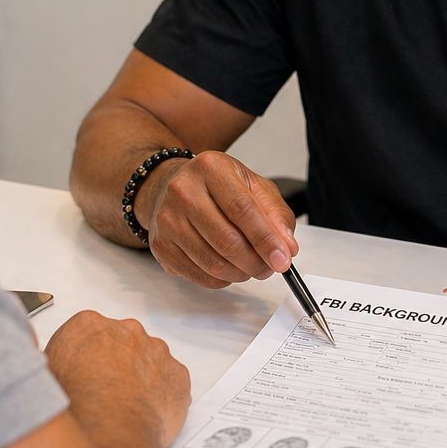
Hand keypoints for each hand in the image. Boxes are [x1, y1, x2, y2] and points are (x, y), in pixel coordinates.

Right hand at [45, 310, 190, 447]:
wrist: (109, 431)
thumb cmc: (78, 407)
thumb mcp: (46, 378)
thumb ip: (56, 362)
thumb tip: (54, 367)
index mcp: (88, 325)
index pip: (89, 331)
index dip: (87, 355)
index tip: (87, 370)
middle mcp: (125, 330)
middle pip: (122, 340)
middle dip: (117, 361)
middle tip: (106, 390)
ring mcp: (156, 350)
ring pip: (150, 358)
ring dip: (141, 376)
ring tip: (126, 405)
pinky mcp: (177, 373)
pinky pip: (171, 380)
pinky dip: (162, 394)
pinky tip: (146, 411)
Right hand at [136, 150, 298, 288]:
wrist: (170, 185)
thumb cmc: (216, 186)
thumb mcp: (252, 186)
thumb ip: (275, 214)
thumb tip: (286, 246)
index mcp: (210, 168)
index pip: (242, 209)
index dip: (266, 239)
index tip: (283, 260)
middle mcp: (183, 191)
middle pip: (227, 241)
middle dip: (256, 262)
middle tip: (270, 267)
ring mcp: (167, 220)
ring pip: (213, 263)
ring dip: (241, 273)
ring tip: (251, 266)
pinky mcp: (160, 246)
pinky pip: (199, 275)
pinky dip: (222, 279)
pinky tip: (229, 267)